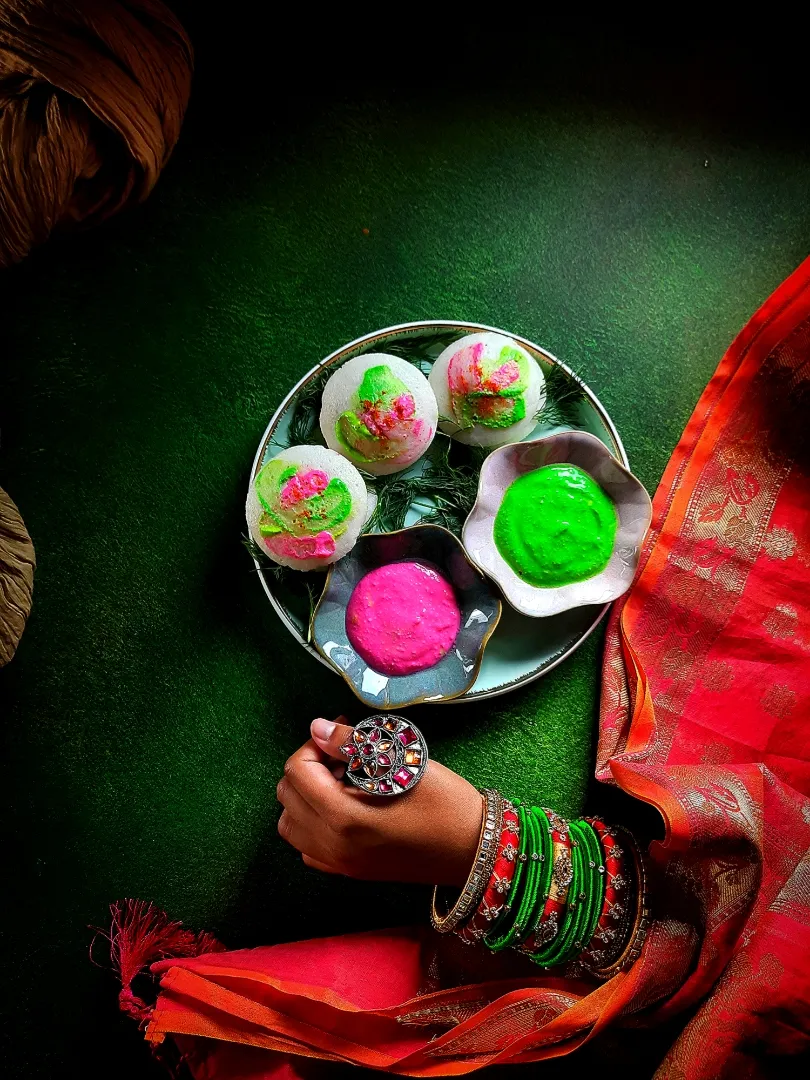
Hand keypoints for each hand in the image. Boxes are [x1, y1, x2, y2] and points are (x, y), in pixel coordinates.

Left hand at [277, 717, 482, 886]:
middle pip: (288, 796)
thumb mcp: (402, 764)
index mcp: (343, 817)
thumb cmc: (445, 803)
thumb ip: (352, 745)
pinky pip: (308, 848)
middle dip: (309, 766)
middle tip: (344, 754)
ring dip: (306, 796)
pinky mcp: (350, 872)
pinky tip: (343, 808)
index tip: (343, 731)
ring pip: (291, 824)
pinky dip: (312, 824)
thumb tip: (317, 728)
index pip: (297, 772)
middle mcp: (332, 846)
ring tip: (340, 781)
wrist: (474, 850)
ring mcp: (339, 864)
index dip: (315, 744)